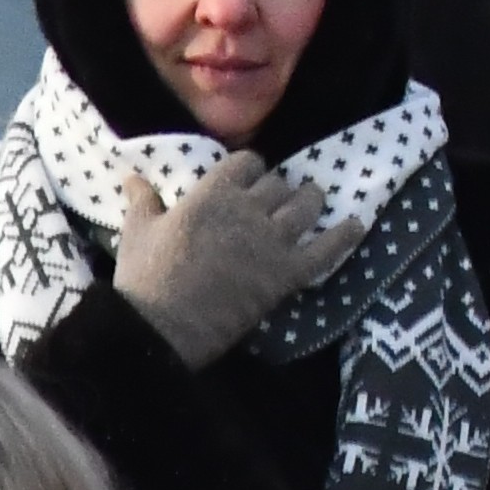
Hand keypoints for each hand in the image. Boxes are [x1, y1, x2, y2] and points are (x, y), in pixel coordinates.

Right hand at [110, 152, 359, 369]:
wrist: (161, 327)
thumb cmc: (145, 277)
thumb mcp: (136, 232)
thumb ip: (142, 200)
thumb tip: (133, 175)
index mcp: (212, 194)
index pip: (246, 162)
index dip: (248, 169)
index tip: (246, 179)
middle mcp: (249, 210)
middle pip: (277, 184)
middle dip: (276, 188)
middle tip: (273, 200)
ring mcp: (273, 240)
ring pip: (306, 205)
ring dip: (310, 200)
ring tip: (312, 199)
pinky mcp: (287, 273)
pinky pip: (326, 249)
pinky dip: (344, 236)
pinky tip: (357, 224)